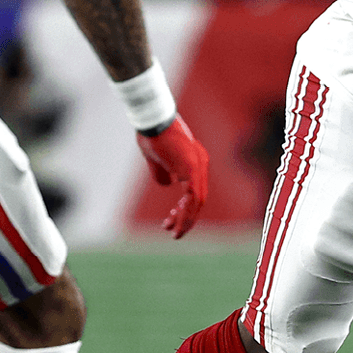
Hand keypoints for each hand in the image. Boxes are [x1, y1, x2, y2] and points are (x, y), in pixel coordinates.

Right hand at [136, 115, 208, 238]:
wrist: (151, 119)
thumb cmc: (152, 134)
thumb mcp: (157, 159)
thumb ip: (163, 173)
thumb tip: (166, 184)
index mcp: (194, 161)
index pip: (193, 192)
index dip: (183, 209)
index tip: (170, 221)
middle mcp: (200, 163)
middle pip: (198, 199)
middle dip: (185, 218)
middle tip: (172, 231)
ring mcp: (198, 165)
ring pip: (197, 201)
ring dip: (186, 219)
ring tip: (175, 233)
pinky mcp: (192, 167)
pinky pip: (192, 196)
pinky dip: (186, 212)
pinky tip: (176, 222)